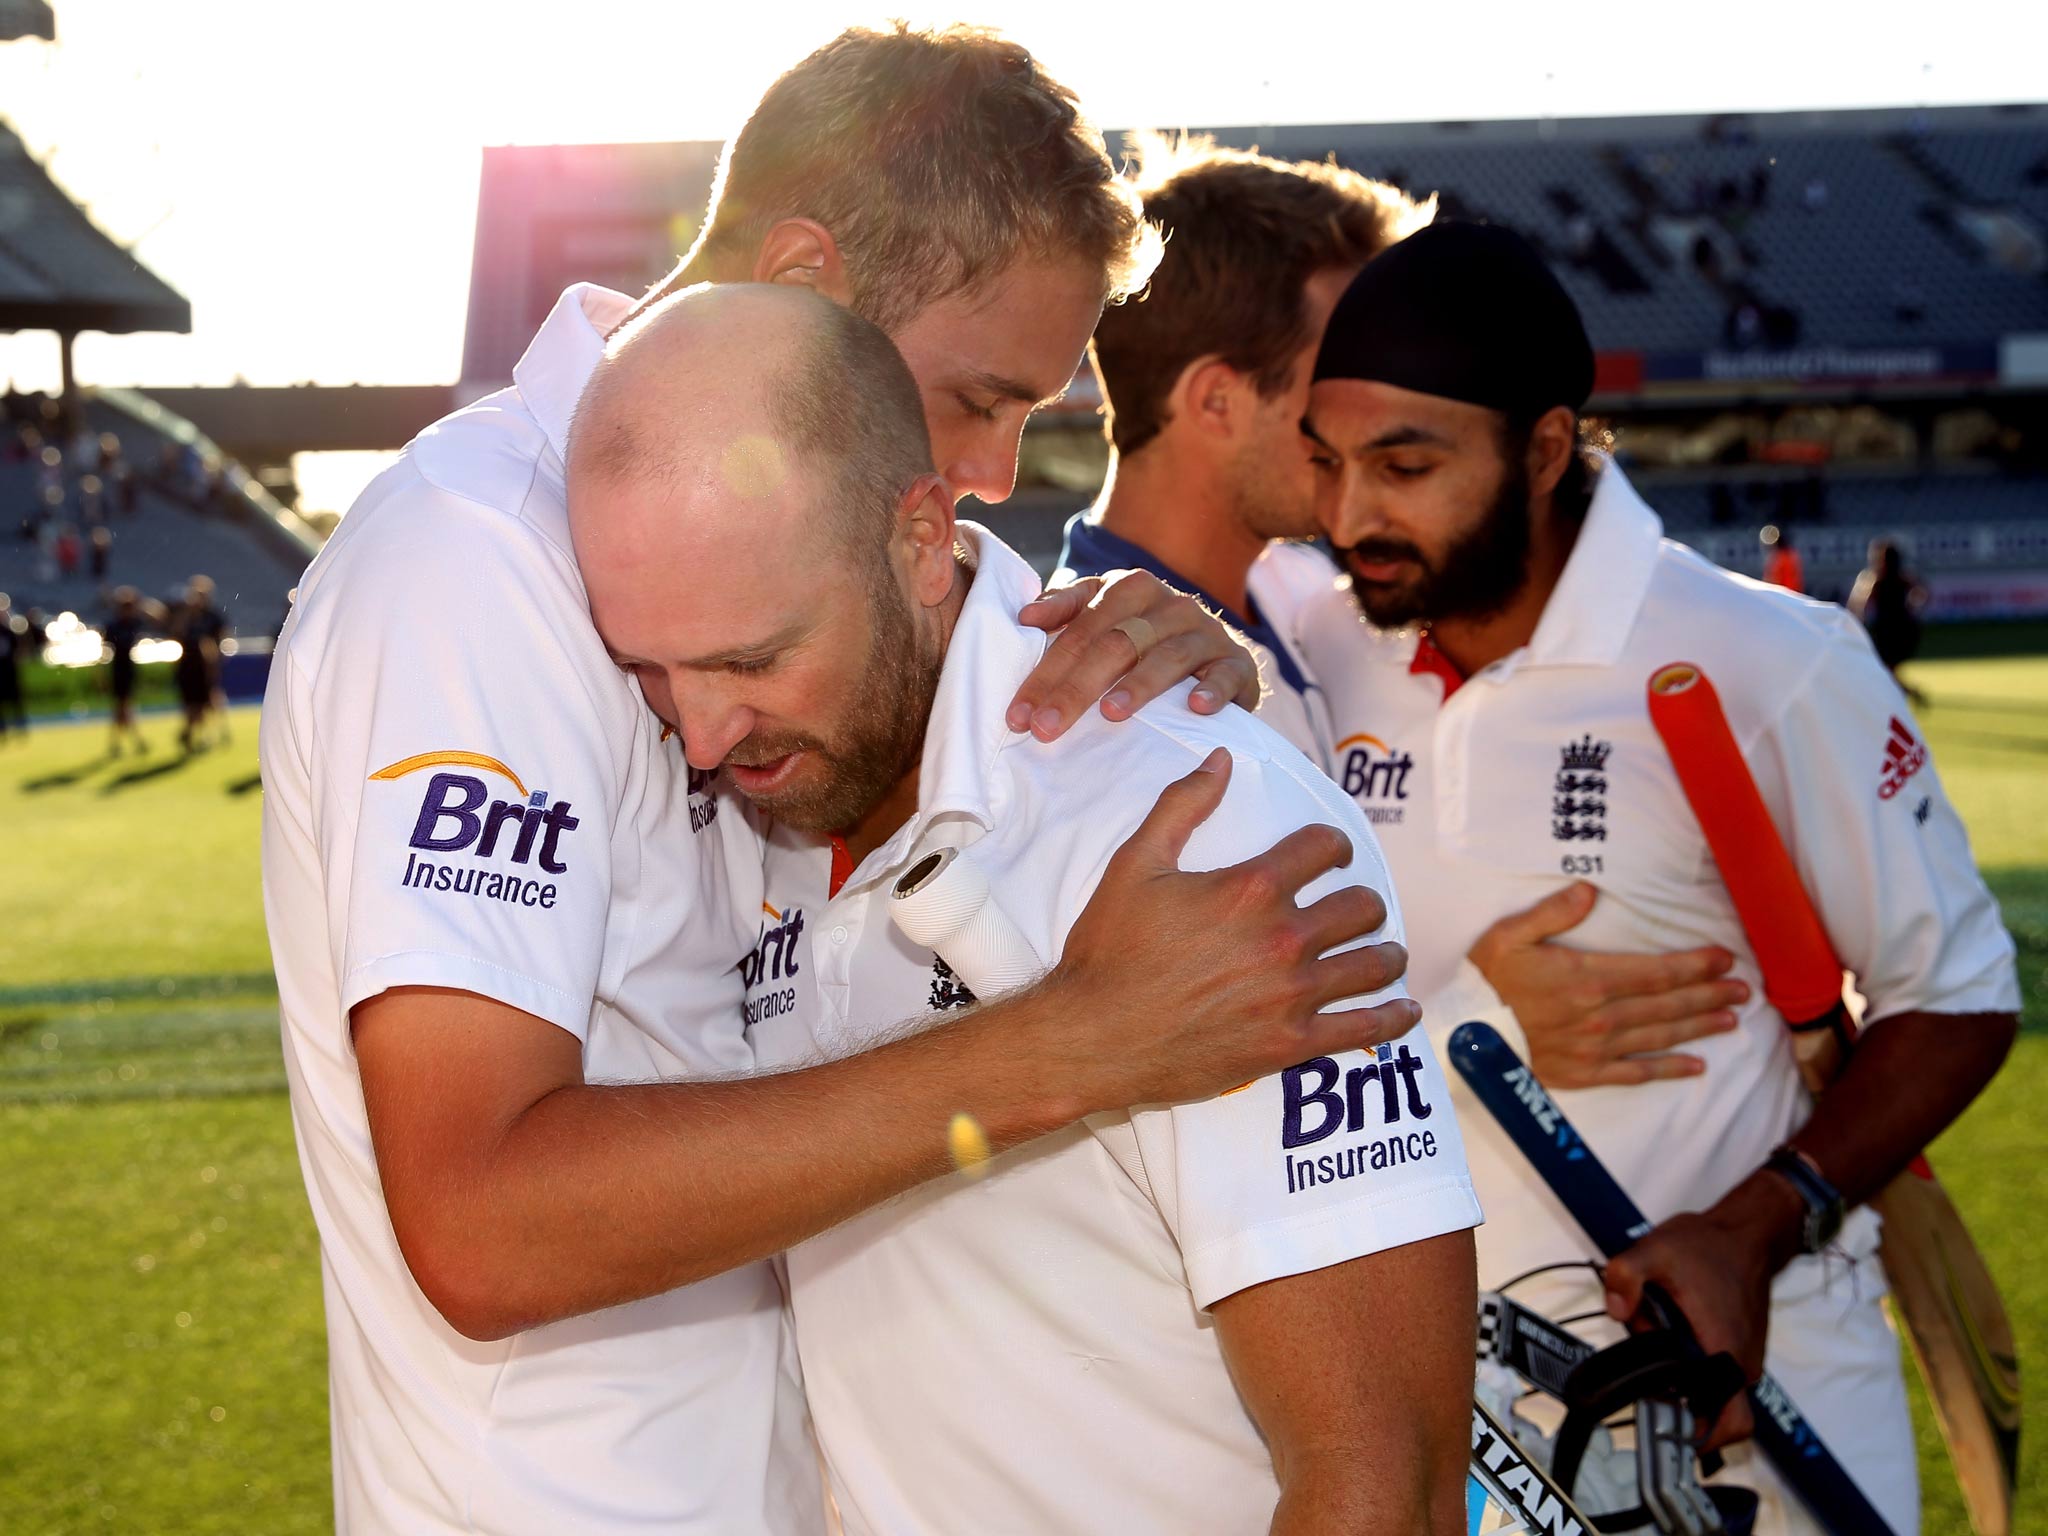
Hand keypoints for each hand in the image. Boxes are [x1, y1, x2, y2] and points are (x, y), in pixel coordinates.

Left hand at [1011, 570, 1260, 740]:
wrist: (1215, 658)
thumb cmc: (1144, 644)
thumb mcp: (1103, 621)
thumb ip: (1065, 612)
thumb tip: (1025, 616)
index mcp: (1129, 588)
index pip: (1080, 629)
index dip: (1045, 671)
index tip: (1017, 714)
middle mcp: (1169, 605)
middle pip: (1115, 644)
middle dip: (1075, 689)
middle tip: (1045, 729)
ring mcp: (1206, 632)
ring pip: (1167, 656)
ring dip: (1138, 686)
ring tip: (1111, 714)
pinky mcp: (1237, 663)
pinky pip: (1226, 673)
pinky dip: (1211, 689)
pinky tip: (1195, 708)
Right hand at [1048, 748, 1418, 1111]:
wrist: (1093, 1035)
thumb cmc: (1109, 951)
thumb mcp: (1135, 865)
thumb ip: (1182, 806)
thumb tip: (1221, 759)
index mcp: (1250, 888)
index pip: (1325, 847)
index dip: (1333, 845)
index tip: (1330, 855)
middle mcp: (1282, 937)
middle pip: (1362, 905)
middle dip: (1361, 900)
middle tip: (1351, 909)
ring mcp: (1292, 994)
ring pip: (1375, 963)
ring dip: (1384, 953)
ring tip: (1379, 953)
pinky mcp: (1292, 1043)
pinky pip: (1366, 1029)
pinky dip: (1392, 1017)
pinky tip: (1401, 1007)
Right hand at [1468, 883, 1746, 1087]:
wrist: (1464, 1037)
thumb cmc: (1486, 981)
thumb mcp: (1510, 934)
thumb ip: (1553, 912)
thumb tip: (1591, 890)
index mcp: (1590, 978)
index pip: (1657, 971)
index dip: (1695, 965)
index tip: (1724, 958)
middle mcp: (1603, 1016)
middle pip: (1668, 1003)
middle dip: (1709, 993)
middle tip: (1743, 989)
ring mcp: (1597, 1048)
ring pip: (1661, 1035)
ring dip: (1699, 1026)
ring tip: (1731, 1019)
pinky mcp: (1586, 1073)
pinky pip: (1636, 1073)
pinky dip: (1668, 1069)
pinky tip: (1695, 1066)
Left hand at [1602, 1173, 1804, 1449]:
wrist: (1745, 1234)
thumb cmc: (1709, 1245)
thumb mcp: (1655, 1251)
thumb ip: (1626, 1277)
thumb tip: (1616, 1308)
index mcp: (1726, 1351)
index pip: (1730, 1424)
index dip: (1702, 1437)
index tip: (1668, 1428)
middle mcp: (1741, 1363)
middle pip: (1704, 1404)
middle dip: (1670, 1387)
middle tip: (1649, 1352)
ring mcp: (1743, 1358)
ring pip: (1704, 1384)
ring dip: (1676, 1366)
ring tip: (1658, 1324)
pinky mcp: (1738, 1349)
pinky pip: (1710, 1367)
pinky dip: (1687, 1353)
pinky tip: (1671, 1323)